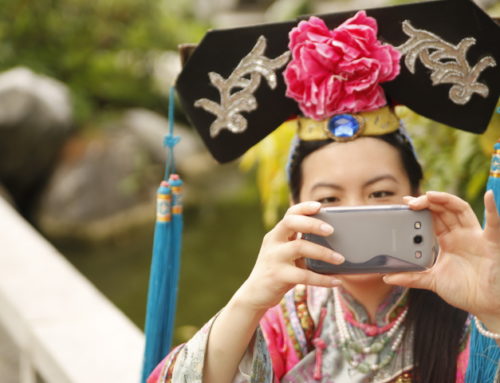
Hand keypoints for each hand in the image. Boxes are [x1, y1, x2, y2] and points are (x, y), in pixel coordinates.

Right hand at [235, 201, 343, 311]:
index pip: (289, 214)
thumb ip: (300, 246)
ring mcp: (274, 258)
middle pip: (291, 223)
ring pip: (299, 247)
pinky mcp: (277, 276)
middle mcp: (273, 242)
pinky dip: (322, 279)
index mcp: (276, 235)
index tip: (320, 206)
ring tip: (340, 259)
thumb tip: (334, 244)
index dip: (304, 208)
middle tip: (331, 230)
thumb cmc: (277, 272)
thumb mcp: (285, 255)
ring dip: (323, 252)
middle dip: (312, 223)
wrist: (255, 294)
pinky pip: (303, 276)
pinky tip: (336, 281)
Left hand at [384, 191, 499, 326]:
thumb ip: (412, 277)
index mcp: (448, 241)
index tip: (404, 203)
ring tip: (429, 195)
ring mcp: (476, 236)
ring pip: (460, 210)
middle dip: (427, 202)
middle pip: (443, 210)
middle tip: (410, 202)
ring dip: (445, 200)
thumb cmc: (466, 291)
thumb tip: (387, 277)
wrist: (488, 306)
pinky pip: (495, 223)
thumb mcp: (433, 281)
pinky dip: (493, 208)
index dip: (420, 209)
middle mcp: (461, 235)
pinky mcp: (491, 242)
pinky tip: (490, 195)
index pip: (432, 218)